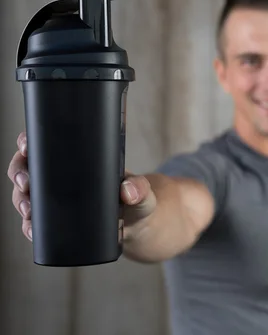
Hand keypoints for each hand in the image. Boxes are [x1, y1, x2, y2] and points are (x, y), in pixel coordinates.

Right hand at [7, 131, 156, 241]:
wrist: (138, 226)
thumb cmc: (138, 201)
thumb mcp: (142, 193)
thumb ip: (140, 189)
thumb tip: (129, 191)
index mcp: (80, 159)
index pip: (46, 144)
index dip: (28, 143)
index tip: (26, 147)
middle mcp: (63, 176)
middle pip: (28, 168)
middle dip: (19, 174)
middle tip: (25, 184)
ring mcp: (57, 199)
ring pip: (26, 194)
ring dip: (21, 201)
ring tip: (28, 211)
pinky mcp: (57, 220)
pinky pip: (35, 221)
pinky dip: (30, 225)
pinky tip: (31, 230)